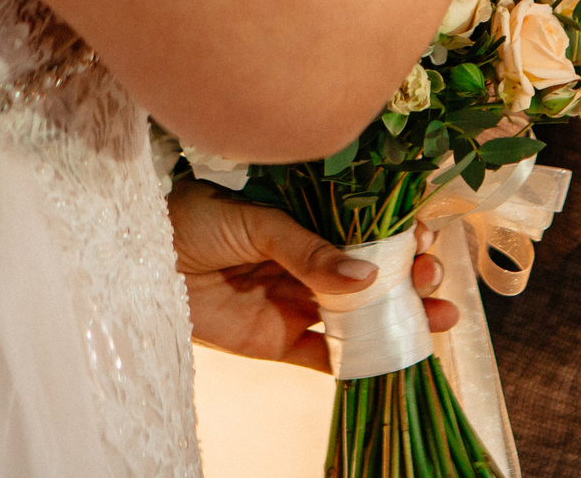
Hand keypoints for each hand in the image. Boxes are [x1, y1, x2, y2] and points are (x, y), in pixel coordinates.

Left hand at [168, 178, 456, 371]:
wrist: (141, 259)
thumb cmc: (193, 219)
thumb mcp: (256, 220)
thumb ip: (309, 250)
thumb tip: (368, 274)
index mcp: (306, 221)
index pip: (366, 229)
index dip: (400, 234)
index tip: (426, 237)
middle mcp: (307, 263)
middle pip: (371, 275)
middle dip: (409, 277)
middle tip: (431, 278)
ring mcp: (294, 302)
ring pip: (358, 315)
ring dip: (399, 318)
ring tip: (439, 318)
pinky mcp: (277, 341)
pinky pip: (323, 356)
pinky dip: (357, 360)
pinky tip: (393, 356)